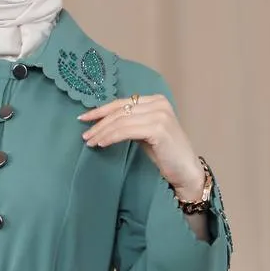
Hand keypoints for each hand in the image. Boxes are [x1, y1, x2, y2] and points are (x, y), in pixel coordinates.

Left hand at [78, 94, 204, 198]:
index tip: (84, 118)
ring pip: (121, 121)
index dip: (100, 110)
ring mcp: (160, 115)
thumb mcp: (145, 131)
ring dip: (102, 132)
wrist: (185, 171)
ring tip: (90, 142)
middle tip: (85, 135)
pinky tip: (102, 144)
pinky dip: (111, 137)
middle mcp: (159, 104)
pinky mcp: (158, 129)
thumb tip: (102, 122)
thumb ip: (130, 122)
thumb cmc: (165, 153)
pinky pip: (126, 131)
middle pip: (120, 111)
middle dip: (98, 123)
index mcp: (156, 100)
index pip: (122, 103)